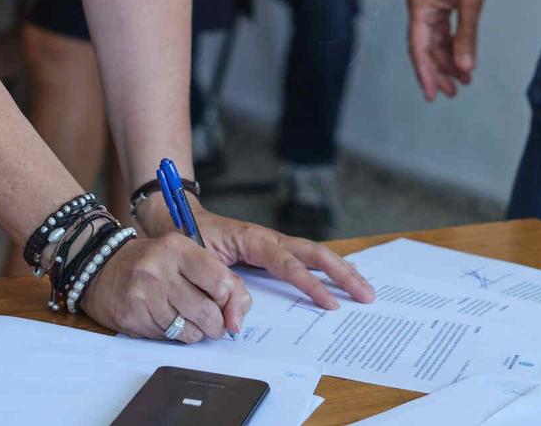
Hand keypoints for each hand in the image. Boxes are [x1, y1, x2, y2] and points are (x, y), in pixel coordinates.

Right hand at [78, 232, 250, 341]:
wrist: (101, 267)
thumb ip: (218, 278)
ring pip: (189, 331)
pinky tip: (166, 320)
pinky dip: (173, 336)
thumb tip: (238, 318)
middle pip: (207, 312)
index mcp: (178, 248)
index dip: (230, 302)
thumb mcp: (185, 255)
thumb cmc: (152, 262)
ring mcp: (144, 295)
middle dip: (216, 325)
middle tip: (214, 325)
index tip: (229, 310)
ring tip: (188, 321)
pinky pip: (167, 338)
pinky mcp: (132, 317)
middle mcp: (160, 270)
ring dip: (196, 333)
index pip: (220, 283)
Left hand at [197, 209, 375, 310]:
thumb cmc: (185, 238)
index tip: (330, 302)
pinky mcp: (271, 252)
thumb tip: (235, 322)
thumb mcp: (196, 264)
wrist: (175, 218)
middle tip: (365, 294)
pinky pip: (304, 259)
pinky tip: (342, 277)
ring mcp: (273, 244)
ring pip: (314, 254)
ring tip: (364, 287)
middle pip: (314, 252)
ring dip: (340, 269)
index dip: (310, 283)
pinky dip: (326, 268)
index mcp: (253, 239)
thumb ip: (216, 290)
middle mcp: (269, 239)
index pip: (288, 262)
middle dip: (342, 273)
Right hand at [406, 0, 492, 99]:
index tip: (433, 94)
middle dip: (438, 71)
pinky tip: (463, 60)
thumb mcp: (471, 1)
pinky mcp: (440, 2)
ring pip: (435, 41)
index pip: (418, 47)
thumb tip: (466, 67)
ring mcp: (429, 4)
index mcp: (420, 5)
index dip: (425, 73)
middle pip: (425, 48)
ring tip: (463, 81)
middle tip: (451, 93)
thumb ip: (467, 35)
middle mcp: (420, 7)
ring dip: (448, 60)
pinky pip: (442, 31)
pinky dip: (452, 46)